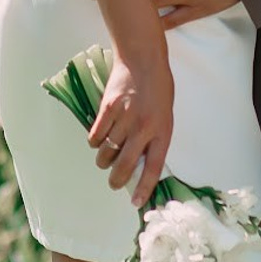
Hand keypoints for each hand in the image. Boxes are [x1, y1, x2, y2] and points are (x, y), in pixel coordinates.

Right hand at [88, 51, 172, 205]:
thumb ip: (154, 139)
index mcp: (162, 130)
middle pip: (124, 165)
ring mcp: (124, 118)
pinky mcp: (107, 109)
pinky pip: (96, 136)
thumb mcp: (165, 116)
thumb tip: (140, 165)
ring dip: (104, 161)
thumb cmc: (158, 88)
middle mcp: (143, 127)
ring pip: (106, 153)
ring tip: (106, 159)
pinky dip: (95, 142)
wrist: (143, 59)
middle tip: (114, 183)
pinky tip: (99, 140)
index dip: (143, 188)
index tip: (135, 202)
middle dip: (116, 180)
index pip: (153, 167)